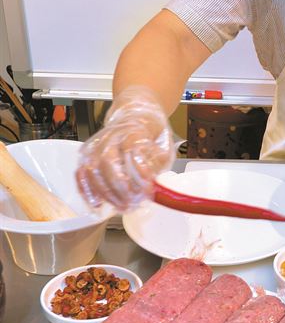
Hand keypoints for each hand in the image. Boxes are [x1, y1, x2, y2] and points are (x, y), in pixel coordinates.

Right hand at [76, 87, 174, 208]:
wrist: (135, 115)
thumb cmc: (151, 136)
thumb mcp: (164, 146)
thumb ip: (158, 164)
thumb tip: (149, 185)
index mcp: (134, 130)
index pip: (132, 149)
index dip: (139, 172)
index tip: (148, 190)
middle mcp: (112, 135)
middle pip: (108, 161)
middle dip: (119, 187)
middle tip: (132, 203)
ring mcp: (96, 143)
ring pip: (92, 169)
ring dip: (106, 193)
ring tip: (121, 207)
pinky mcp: (87, 153)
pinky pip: (81, 173)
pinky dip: (86, 190)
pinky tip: (96, 205)